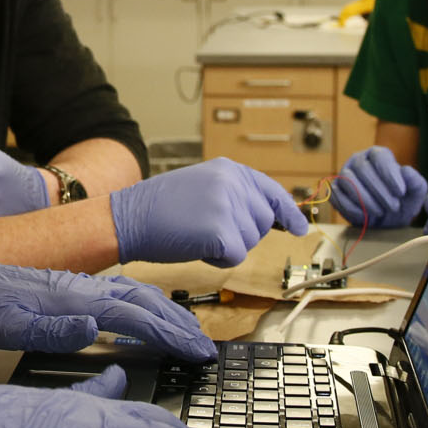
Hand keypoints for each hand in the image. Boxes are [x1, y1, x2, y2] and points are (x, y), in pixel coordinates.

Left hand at [0, 250, 216, 360]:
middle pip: (140, 301)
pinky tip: (139, 318)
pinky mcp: (61, 289)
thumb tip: (92, 327)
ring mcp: (71, 286)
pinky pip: (112, 296)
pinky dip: (138, 307)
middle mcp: (76, 288)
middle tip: (204, 346)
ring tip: (185, 332)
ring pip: (129, 295)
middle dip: (177, 323)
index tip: (197, 351)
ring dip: (162, 313)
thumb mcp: (5, 325)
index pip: (132, 316)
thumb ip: (51, 328)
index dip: (169, 334)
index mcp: (69, 298)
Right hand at [108, 158, 305, 267]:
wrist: (128, 217)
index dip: (288, 212)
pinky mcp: (222, 231)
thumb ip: (233, 194)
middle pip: (262, 222)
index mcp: (229, 169)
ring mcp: (228, 205)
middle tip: (204, 227)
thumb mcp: (202, 186)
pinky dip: (217, 258)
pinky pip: (236, 256)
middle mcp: (233, 182)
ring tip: (195, 231)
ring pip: (251, 241)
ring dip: (227, 246)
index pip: (271, 191)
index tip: (298, 227)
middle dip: (241, 233)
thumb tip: (270, 217)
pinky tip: (195, 244)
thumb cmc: (160, 208)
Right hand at [329, 146, 427, 227]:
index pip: (379, 156)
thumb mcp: (415, 193)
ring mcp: (344, 175)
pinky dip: (352, 208)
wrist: (386, 222)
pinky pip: (337, 195)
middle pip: (362, 168)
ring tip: (380, 212)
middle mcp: (359, 160)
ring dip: (365, 199)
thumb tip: (405, 170)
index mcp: (378, 155)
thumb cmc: (401, 203)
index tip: (400, 192)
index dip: (389, 173)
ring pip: (348, 180)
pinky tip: (365, 216)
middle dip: (379, 190)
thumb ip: (415, 181)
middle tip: (393, 206)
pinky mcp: (336, 191)